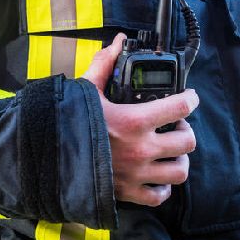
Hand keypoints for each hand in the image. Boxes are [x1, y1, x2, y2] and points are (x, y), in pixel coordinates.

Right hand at [82, 34, 198, 206]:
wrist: (49, 159)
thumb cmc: (68, 124)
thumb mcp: (86, 90)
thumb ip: (104, 65)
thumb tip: (117, 42)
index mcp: (135, 121)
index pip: (181, 107)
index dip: (191, 99)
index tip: (189, 98)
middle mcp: (142, 149)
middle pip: (188, 142)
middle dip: (186, 132)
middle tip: (176, 127)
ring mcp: (137, 173)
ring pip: (180, 171)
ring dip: (179, 160)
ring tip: (169, 153)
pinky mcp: (128, 192)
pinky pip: (159, 196)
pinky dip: (162, 188)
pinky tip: (155, 177)